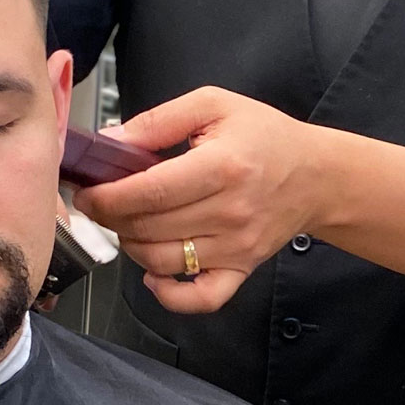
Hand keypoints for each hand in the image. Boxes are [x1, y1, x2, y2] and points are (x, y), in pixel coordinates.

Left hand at [72, 87, 320, 315]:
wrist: (315, 175)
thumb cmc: (266, 137)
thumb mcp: (214, 105)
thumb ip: (159, 120)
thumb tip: (110, 142)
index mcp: (222, 166)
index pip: (150, 193)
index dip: (108, 197)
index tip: (89, 191)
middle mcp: (230, 212)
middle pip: (149, 227)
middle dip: (111, 218)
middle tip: (101, 204)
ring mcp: (236, 247)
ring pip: (162, 262)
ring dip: (131, 246)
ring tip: (129, 224)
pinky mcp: (241, 269)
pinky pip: (200, 298)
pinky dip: (170, 295)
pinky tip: (155, 275)